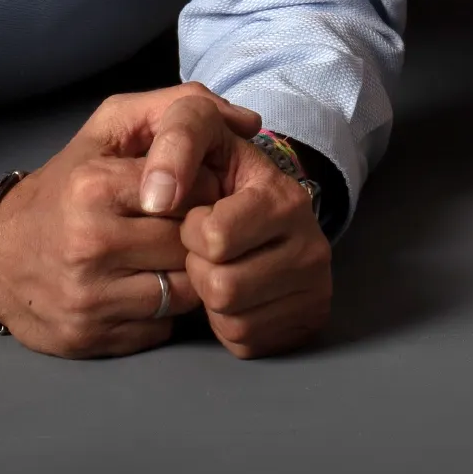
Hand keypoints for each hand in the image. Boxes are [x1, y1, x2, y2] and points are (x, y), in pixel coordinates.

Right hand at [0, 83, 258, 356]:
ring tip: (161, 258)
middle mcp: (90, 243)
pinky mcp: (91, 338)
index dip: (202, 191)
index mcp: (95, 186)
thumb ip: (175, 108)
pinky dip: (160, 313)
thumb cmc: (65, 185)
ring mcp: (89, 297)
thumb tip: (247, 121)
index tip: (189, 192)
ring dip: (183, 276)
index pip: (195, 190)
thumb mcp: (108, 127)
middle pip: (192, 245)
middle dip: (196, 236)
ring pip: (184, 293)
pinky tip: (140, 289)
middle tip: (179, 228)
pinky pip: (160, 329)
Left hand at [177, 142, 333, 357]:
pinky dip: (226, 324)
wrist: (257, 209)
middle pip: (222, 287)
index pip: (215, 236)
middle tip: (204, 250)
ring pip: (232, 318)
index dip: (191, 230)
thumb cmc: (218, 174)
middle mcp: (312, 243)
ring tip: (217, 269)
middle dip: (198, 269)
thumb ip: (178, 136)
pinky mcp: (308, 320)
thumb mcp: (201, 132)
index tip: (197, 215)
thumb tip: (157, 196)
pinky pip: (245, 341)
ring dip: (209, 298)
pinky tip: (232, 295)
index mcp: (285, 196)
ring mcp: (315, 286)